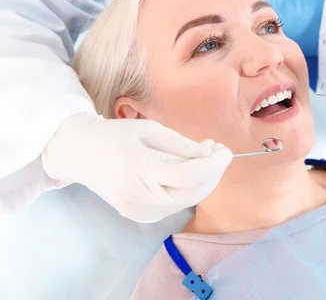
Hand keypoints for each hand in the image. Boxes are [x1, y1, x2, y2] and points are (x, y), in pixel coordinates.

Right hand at [42, 113, 231, 222]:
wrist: (80, 154)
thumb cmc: (117, 135)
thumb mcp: (150, 129)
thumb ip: (182, 145)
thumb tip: (211, 155)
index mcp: (139, 167)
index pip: (188, 174)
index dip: (214, 165)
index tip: (226, 151)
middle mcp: (137, 195)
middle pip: (192, 193)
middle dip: (214, 174)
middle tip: (219, 152)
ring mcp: (137, 210)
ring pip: (185, 202)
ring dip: (203, 182)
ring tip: (204, 158)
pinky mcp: (138, 216)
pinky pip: (173, 206)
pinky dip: (187, 191)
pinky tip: (187, 172)